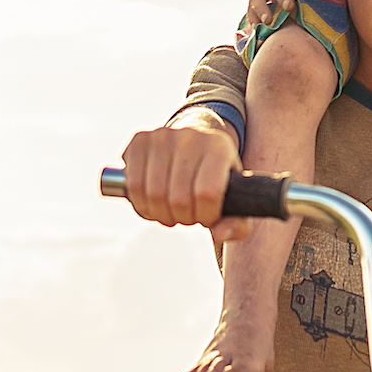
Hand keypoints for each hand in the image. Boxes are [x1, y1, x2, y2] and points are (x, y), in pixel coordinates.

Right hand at [119, 122, 251, 241]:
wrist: (198, 135)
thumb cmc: (217, 173)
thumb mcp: (236, 195)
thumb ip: (237, 223)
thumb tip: (219, 235)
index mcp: (219, 148)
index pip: (207, 194)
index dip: (205, 216)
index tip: (207, 216)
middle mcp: (190, 137)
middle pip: (178, 199)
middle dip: (183, 218)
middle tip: (188, 215)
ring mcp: (162, 136)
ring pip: (153, 194)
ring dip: (161, 214)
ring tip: (172, 211)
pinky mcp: (140, 140)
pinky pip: (134, 186)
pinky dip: (142, 205)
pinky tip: (153, 204)